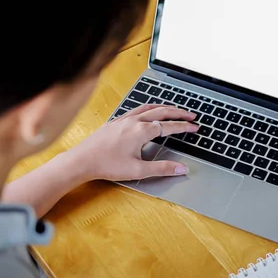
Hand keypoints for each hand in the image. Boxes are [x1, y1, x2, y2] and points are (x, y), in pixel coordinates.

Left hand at [64, 104, 197, 180]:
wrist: (82, 160)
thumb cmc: (107, 165)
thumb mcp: (138, 170)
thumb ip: (162, 168)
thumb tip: (181, 169)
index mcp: (142, 131)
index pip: (169, 126)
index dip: (184, 126)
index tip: (195, 127)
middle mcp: (134, 121)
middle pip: (162, 112)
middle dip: (179, 112)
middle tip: (191, 114)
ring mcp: (124, 119)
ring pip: (149, 107)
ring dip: (164, 107)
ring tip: (174, 109)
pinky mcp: (116, 121)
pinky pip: (137, 109)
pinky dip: (149, 108)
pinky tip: (149, 111)